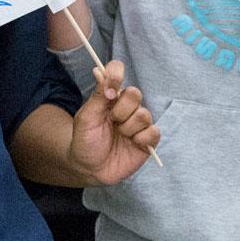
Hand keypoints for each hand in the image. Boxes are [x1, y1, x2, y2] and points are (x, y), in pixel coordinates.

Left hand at [68, 60, 160, 184]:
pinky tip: (132, 143)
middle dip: (121, 110)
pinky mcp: (148, 139)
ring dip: (128, 128)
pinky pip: (154, 132)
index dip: (116, 75)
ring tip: (119, 135)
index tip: (111, 88)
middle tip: (111, 122)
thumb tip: (101, 72)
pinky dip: (141, 138)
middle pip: (135, 94)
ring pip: (144, 114)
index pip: (117, 72)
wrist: (89, 168)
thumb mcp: (85, 118)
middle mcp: (126, 106)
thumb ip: (97, 96)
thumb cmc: (85, 141)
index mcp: (110, 96)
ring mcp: (138, 122)